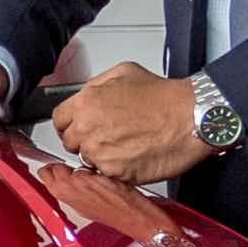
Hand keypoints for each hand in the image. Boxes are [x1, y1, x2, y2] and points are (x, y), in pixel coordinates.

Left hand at [57, 63, 212, 186]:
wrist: (189, 118)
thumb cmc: (163, 96)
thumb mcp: (124, 72)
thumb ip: (97, 85)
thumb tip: (87, 94)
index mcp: (86, 103)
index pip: (58, 119)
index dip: (69, 123)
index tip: (77, 126)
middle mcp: (88, 129)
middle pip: (70, 142)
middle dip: (84, 139)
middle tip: (106, 136)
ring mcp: (100, 153)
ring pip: (87, 160)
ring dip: (100, 155)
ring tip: (124, 145)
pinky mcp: (116, 173)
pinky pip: (105, 174)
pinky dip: (116, 168)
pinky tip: (132, 155)